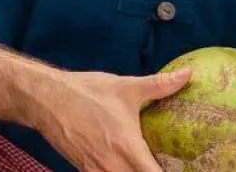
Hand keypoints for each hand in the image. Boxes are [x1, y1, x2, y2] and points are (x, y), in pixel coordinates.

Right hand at [35, 67, 192, 171]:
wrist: (47, 100)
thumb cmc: (87, 93)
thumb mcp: (127, 87)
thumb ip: (160, 85)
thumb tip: (188, 74)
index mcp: (127, 147)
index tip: (182, 169)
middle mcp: (112, 166)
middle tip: (166, 165)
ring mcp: (96, 171)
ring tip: (145, 164)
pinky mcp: (84, 171)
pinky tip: (125, 165)